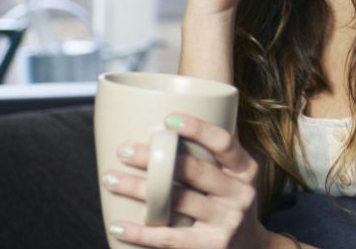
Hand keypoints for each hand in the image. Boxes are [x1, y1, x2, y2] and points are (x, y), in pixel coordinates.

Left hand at [103, 113, 276, 248]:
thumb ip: (216, 156)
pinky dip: (140, 232)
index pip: (224, 143)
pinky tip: (117, 225)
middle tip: (123, 150)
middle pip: (193, 170)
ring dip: (137, 189)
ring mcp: (226, 222)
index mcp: (245, 170)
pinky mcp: (210, 246)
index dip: (198, 129)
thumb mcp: (237, 178)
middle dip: (154, 158)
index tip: (168, 120)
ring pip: (175, 201)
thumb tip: (169, 126)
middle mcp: (240, 194)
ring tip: (110, 179)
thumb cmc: (232, 203)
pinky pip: (169, 238)